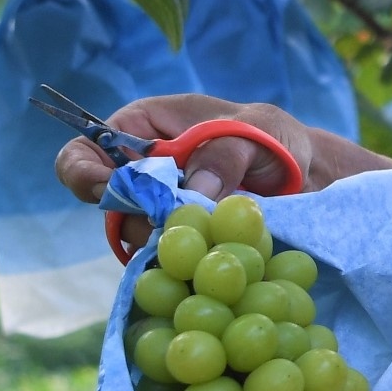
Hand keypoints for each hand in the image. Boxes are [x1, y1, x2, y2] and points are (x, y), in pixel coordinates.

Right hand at [53, 94, 325, 242]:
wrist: (308, 178)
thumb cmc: (276, 139)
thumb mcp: (261, 129)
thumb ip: (226, 151)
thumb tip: (195, 188)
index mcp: (146, 127)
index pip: (90, 146)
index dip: (83, 169)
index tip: (103, 188)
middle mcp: (143, 172)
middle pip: (106, 200)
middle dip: (131, 215)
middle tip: (167, 223)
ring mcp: (159, 211)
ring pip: (134, 234)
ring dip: (162, 241)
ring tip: (207, 236)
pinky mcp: (179, 243)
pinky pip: (162, 259)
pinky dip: (181, 263)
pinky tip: (210, 258)